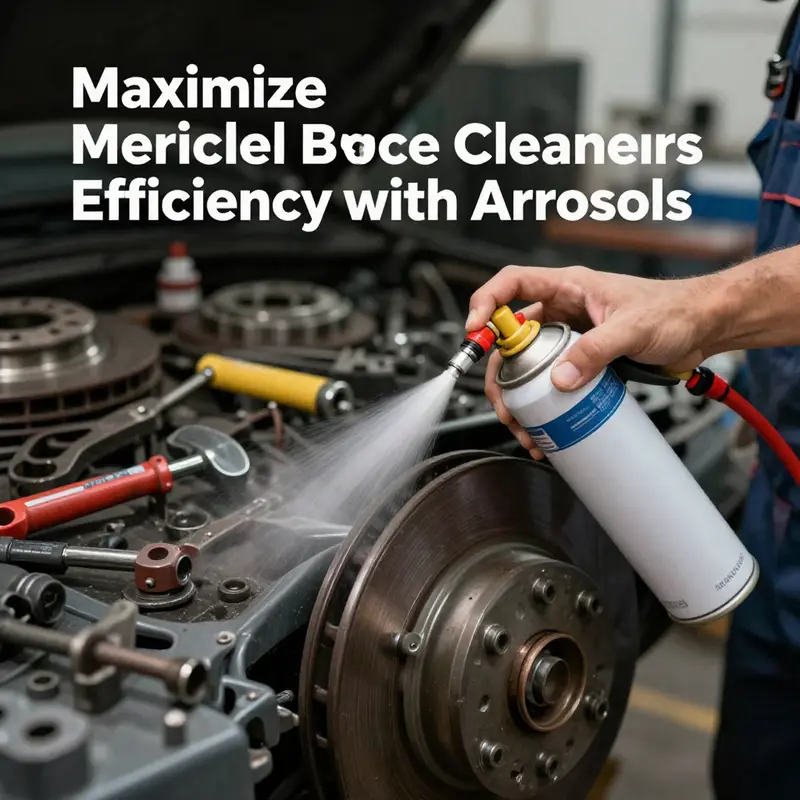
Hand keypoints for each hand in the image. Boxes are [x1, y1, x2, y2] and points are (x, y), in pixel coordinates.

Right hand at [467, 265, 720, 458]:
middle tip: (503, 399)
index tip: (477, 329)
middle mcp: (562, 311)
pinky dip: (541, 405)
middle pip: (510, 337)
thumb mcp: (633, 328)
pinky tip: (544, 425)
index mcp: (568, 287)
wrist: (702, 328)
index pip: (512, 283)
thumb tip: (560, 378)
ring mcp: (569, 337)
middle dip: (499, 371)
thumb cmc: (674, 310)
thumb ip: (596, 350)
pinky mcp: (580, 360)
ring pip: (526, 365)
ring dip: (517, 396)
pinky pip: (549, 381)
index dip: (487, 303)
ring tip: (522, 424)